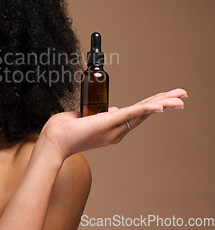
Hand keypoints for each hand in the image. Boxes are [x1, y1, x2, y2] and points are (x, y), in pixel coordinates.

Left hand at [39, 88, 186, 159]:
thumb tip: (110, 109)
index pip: (137, 113)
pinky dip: (146, 108)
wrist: (53, 141)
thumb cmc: (63, 130)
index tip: (164, 98)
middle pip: (145, 113)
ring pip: (142, 113)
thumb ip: (98, 114)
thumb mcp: (84, 118)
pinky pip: (130, 114)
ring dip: (162, 103)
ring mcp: (113, 128)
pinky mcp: (107, 122)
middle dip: (165, 102)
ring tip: (180, 99)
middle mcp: (116, 130)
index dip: (152, 105)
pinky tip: (159, 105)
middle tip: (183, 96)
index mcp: (112, 128)